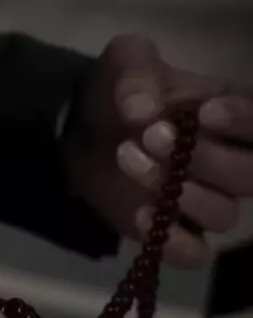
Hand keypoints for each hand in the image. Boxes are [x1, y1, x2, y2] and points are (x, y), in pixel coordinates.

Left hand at [64, 34, 252, 267]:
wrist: (81, 132)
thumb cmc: (118, 92)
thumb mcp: (124, 63)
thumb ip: (136, 74)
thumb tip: (143, 110)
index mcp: (231, 115)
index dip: (245, 121)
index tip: (204, 114)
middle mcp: (229, 161)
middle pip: (250, 176)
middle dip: (207, 159)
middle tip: (153, 137)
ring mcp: (205, 201)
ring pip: (224, 214)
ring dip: (183, 194)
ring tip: (130, 160)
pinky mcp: (175, 232)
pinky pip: (194, 254)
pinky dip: (173, 241)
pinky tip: (142, 214)